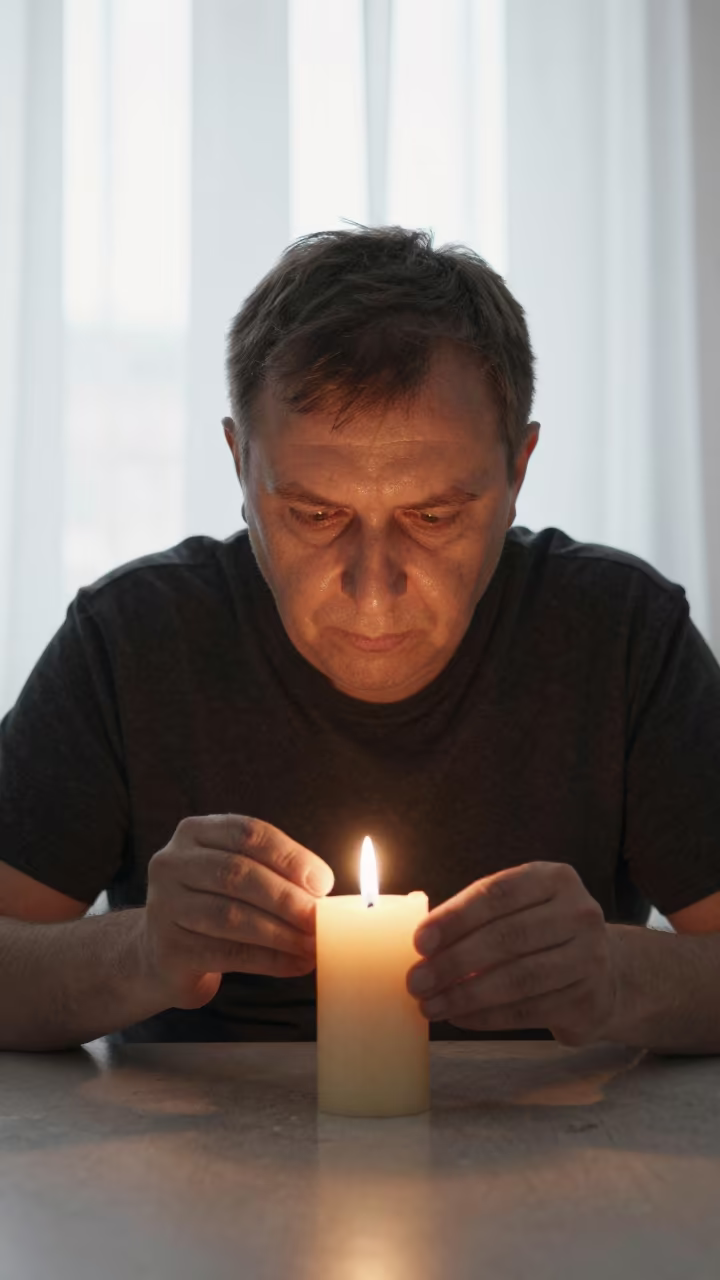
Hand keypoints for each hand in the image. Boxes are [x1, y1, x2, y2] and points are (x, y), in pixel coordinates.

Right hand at [140, 814, 333, 1009]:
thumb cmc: (213, 907)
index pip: (247, 833)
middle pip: (237, 873)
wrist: (163, 956)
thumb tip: (321, 886)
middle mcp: (172, 863)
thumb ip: (272, 872)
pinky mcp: (168, 949)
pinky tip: (295, 963)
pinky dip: (269, 959)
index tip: (323, 881)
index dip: (289, 856)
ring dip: (281, 932)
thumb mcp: (236, 876)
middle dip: (286, 897)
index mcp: (194, 833)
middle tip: (319, 918)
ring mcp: (164, 906)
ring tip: (312, 944)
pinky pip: (228, 953)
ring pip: (231, 915)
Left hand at [407, 862, 616, 1045]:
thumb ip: (478, 916)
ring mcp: (590, 958)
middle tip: (416, 980)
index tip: (420, 941)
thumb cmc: (543, 934)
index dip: (456, 917)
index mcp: (555, 879)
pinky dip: (487, 1017)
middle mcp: (579, 913)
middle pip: (507, 938)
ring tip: (430, 1005)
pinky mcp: (588, 999)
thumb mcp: (520, 908)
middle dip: (454, 961)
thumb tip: (422, 943)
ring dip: (466, 995)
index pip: (498, 894)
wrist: (607, 973)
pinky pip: (528, 1010)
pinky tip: (459, 1017)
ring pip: (517, 979)